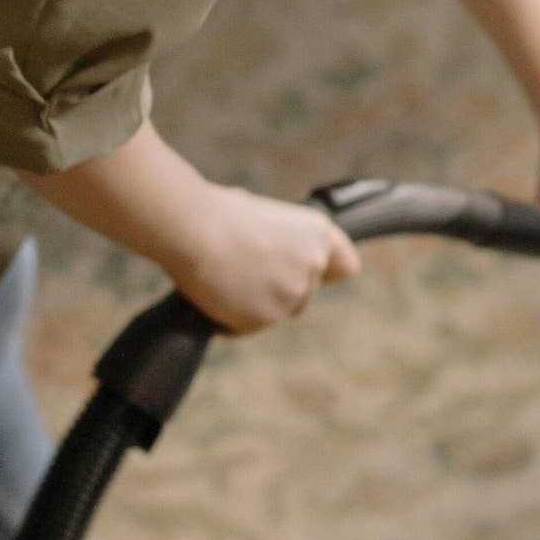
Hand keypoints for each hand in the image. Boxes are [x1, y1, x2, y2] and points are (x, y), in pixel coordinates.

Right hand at [164, 185, 361, 332]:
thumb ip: (282, 241)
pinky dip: (231, 318)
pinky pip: (248, 326)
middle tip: (244, 268)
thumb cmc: (218, 213)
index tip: (312, 272)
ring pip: (277, 312)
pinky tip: (215, 293)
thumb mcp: (262, 215)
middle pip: (304, 293)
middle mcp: (313, 266)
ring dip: (254, 303)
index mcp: (317, 233)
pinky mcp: (267, 320)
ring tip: (225, 277)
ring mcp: (292, 297)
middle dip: (279, 288)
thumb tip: (271, 258)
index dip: (328, 270)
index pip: (345, 264)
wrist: (193, 230)